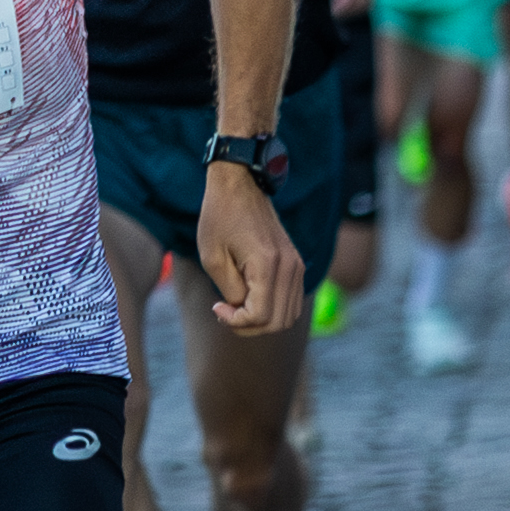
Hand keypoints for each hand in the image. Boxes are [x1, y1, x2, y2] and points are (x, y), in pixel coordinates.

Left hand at [194, 158, 305, 340]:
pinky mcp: (296, 263)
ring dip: (263, 320)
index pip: (261, 316)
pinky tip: (249, 298)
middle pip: (278, 322)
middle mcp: (290, 267)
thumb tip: (243, 312)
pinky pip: (291, 301)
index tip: (216, 308)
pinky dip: (273, 309)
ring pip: (289, 315)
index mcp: (268, 265)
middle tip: (225, 313)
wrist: (239, 184)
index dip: (236, 322)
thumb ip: (230, 291)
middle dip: (249, 326)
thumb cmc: (219, 217)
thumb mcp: (213, 258)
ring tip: (236, 307)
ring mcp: (296, 265)